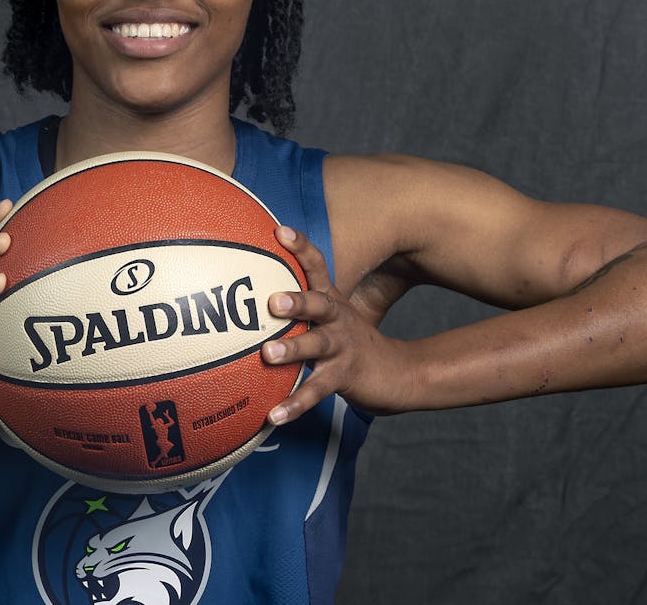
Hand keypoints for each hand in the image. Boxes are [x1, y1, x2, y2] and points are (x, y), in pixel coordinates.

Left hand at [260, 226, 417, 421]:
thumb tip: (250, 290)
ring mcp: (342, 347)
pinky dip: (294, 404)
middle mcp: (337, 318)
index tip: (280, 231)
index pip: (316, 266)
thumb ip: (297, 302)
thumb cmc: (348, 339)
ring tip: (268, 354)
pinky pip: (316, 392)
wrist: (396, 373)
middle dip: (297, 300)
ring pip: (317, 346)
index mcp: (330, 299)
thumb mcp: (328, 314)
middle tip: (272, 301)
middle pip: (319, 304)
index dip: (300, 247)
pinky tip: (273, 416)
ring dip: (292, 349)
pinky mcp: (343, 376)